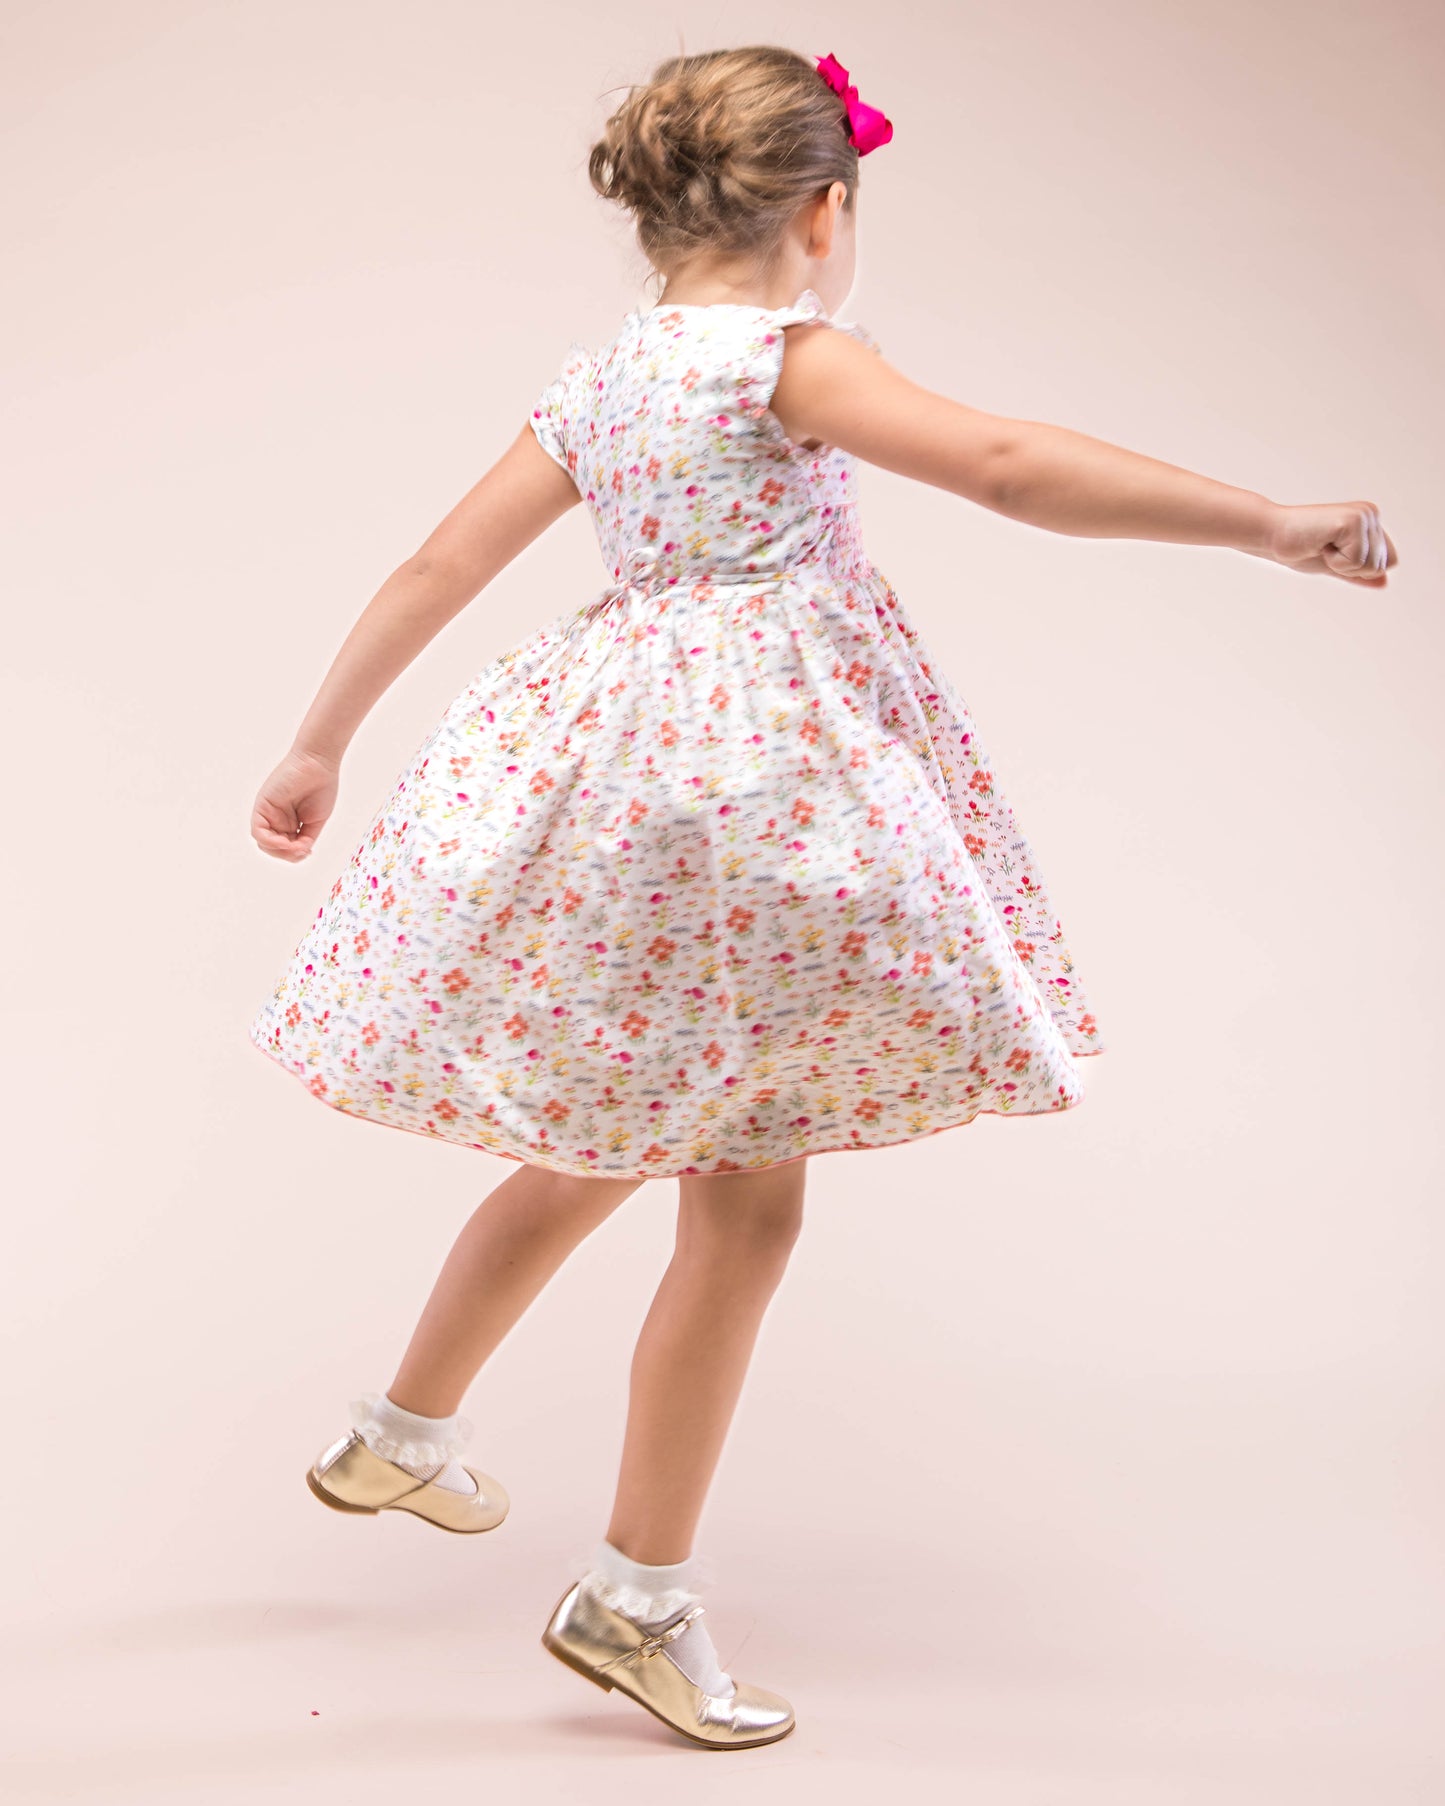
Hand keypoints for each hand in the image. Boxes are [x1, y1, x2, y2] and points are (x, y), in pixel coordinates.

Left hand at [251, 747, 338, 861]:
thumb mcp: (315, 821)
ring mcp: (268, 812)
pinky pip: (258, 832)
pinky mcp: (262, 806)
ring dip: (280, 851)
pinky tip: (287, 842)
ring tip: (296, 847)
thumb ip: (305, 838)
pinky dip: (271, 842)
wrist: (318, 765)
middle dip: (287, 855)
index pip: (284, 848)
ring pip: (263, 843)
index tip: (308, 851)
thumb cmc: (321, 788)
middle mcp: (276, 818)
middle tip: (302, 851)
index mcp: (288, 822)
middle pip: (273, 848)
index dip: (294, 855)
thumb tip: (300, 853)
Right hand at [1264, 500, 1396, 586]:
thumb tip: (1384, 583)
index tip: (1330, 552)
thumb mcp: (1334, 564)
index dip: (1357, 569)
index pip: (1387, 562)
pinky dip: (1335, 561)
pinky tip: (1320, 544)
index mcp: (1369, 521)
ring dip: (1340, 564)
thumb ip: (1359, 572)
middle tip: (1323, 549)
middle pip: (1380, 566)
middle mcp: (1370, 514)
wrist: (1271, 535)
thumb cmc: (1298, 548)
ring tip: (1321, 545)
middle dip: (1349, 568)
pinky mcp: (1353, 521)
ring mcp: (1363, 515)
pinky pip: (1356, 560)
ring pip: (1371, 565)